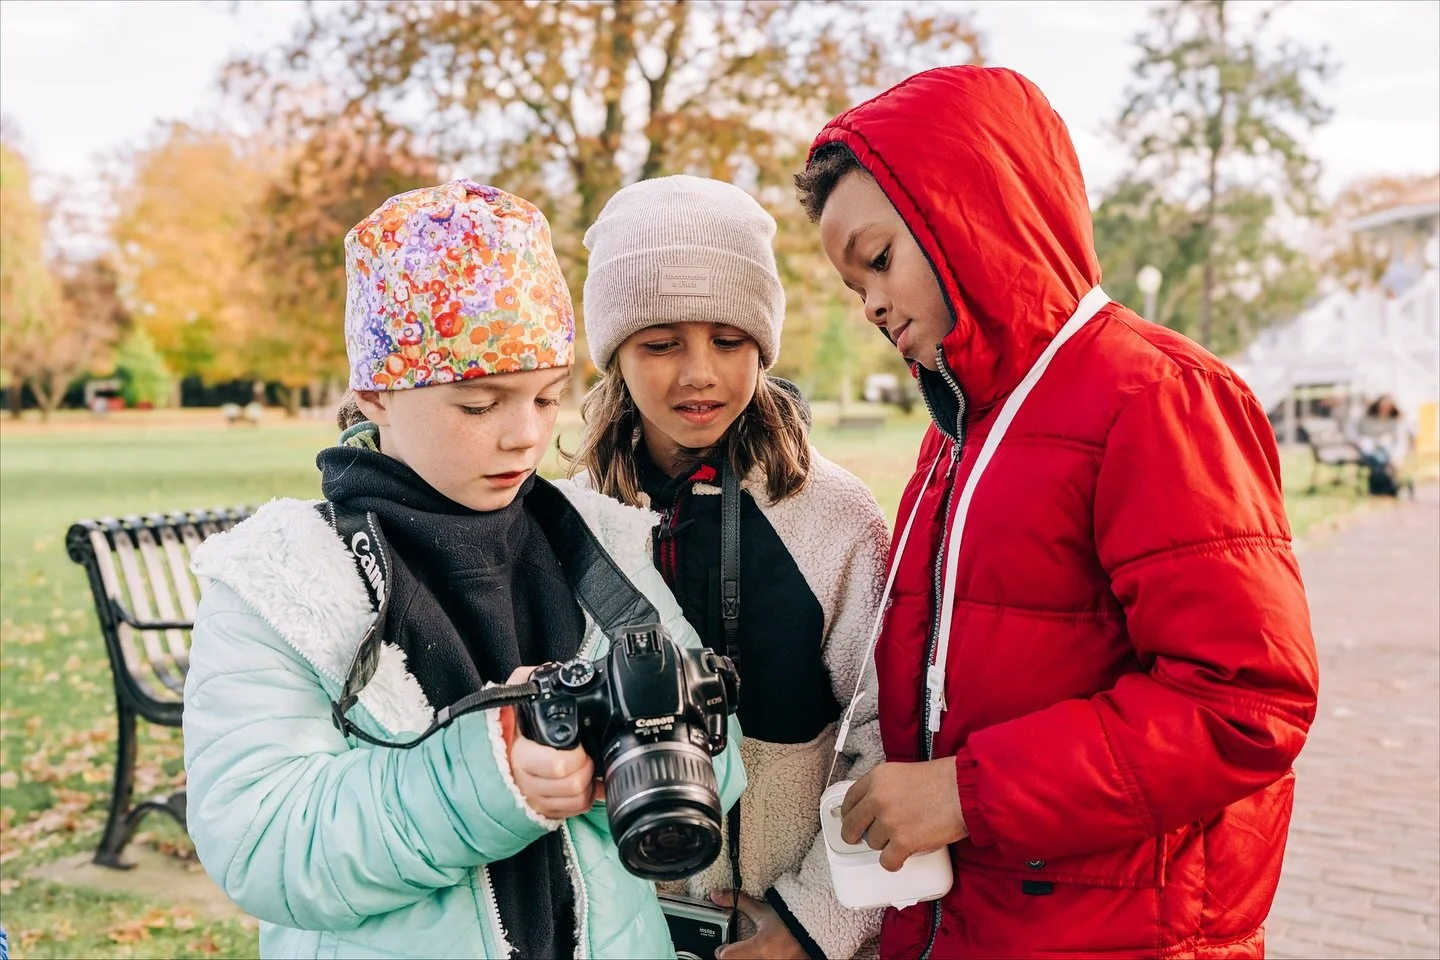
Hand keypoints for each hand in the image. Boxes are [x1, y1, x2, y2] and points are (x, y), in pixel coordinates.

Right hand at [505, 666, 595, 818]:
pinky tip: (581, 781)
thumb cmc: (505, 729)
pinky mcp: (545, 810)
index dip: (577, 756)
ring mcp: (536, 798)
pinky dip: (585, 797)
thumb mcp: (512, 699)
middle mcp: (527, 781)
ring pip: (577, 799)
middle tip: (584, 755)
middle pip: (573, 784)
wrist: (490, 760)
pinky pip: (575, 810)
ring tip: (583, 766)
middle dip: (586, 768)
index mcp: (520, 754)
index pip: (559, 765)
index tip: (579, 746)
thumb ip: (528, 681)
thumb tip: (551, 673)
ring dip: (588, 783)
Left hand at [709, 891, 807, 959]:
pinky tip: (765, 954)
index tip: (725, 947)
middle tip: (739, 949)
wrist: (814, 935)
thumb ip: (739, 902)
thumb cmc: (792, 924)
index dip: (722, 949)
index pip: (725, 956)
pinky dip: (758, 958)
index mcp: (759, 947)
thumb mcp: (764, 912)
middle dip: (734, 955)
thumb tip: (717, 895)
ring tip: (754, 951)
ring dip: (747, 957)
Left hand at [841, 759, 967, 871]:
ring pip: (873, 843)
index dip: (848, 813)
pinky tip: (901, 857)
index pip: (850, 799)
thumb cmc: (944, 780)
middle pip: (852, 824)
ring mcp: (889, 821)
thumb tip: (873, 807)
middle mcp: (878, 798)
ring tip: (906, 835)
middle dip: (854, 835)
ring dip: (886, 844)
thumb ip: (885, 787)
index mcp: (877, 778)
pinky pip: (887, 861)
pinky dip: (894, 862)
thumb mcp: (904, 772)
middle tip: (861, 839)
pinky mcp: (903, 842)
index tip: (851, 820)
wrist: (965, 790)